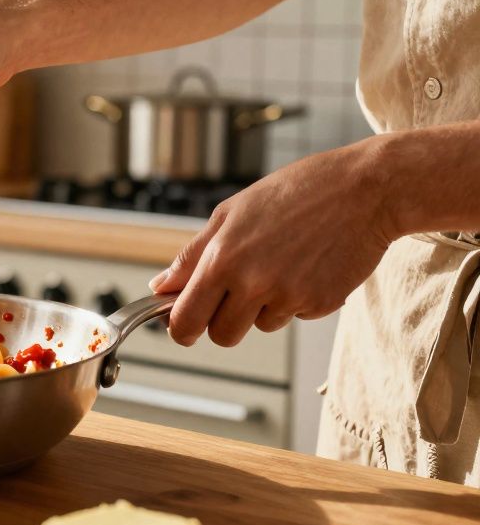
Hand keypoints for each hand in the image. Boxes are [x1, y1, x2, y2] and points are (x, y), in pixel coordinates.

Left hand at [150, 140, 395, 346]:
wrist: (364, 190)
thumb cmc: (295, 192)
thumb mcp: (230, 213)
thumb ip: (192, 256)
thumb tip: (160, 287)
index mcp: (222, 260)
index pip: (185, 320)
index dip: (180, 328)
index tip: (184, 325)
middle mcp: (252, 283)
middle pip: (221, 335)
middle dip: (222, 323)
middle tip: (236, 295)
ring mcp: (288, 296)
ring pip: (260, 326)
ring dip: (264, 307)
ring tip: (281, 264)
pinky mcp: (320, 304)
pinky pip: (295, 316)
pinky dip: (297, 299)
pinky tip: (308, 265)